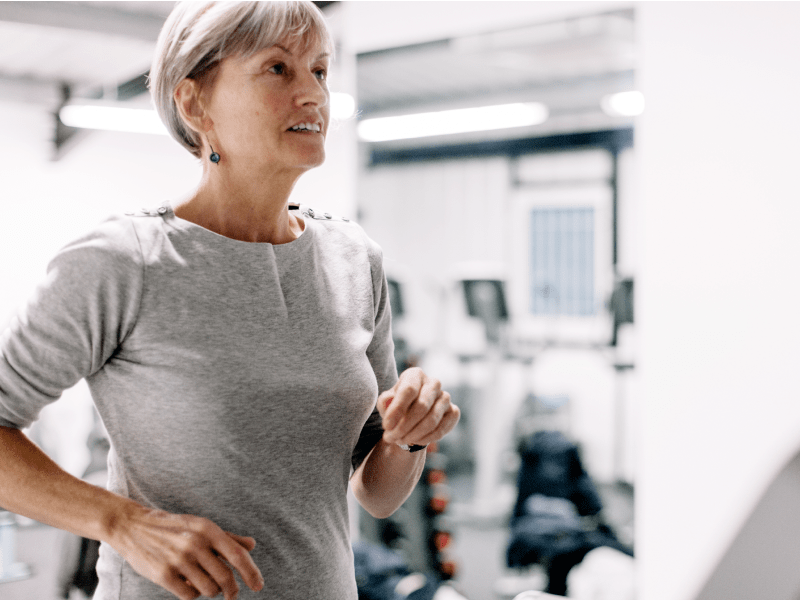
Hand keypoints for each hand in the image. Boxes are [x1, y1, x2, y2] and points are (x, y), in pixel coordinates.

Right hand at [111, 507, 263, 599]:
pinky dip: (193, 594)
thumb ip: (227, 537)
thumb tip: (251, 545)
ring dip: (211, 591)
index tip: (258, 586)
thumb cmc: (173, 526)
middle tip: (232, 595)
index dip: (251, 572)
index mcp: (208, 529)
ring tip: (205, 583)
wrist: (134, 526)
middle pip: (225, 577)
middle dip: (232, 590)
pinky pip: (189, 595)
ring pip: (209, 589)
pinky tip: (188, 584)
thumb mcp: (201, 526)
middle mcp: (195, 543)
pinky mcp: (164, 575)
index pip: (237, 555)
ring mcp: (179, 560)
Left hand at [377, 367, 459, 447]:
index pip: (409, 390)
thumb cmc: (398, 406)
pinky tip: (415, 441)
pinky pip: (441, 429)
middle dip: (404, 426)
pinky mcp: (453, 412)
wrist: (413, 416)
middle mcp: (434, 383)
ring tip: (400, 440)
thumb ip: (385, 401)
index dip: (397, 410)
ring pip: (431, 420)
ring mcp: (446, 397)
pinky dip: (426, 439)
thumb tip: (388, 402)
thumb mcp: (386, 402)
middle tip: (391, 438)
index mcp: (416, 374)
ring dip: (413, 435)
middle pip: (422, 406)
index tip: (386, 426)